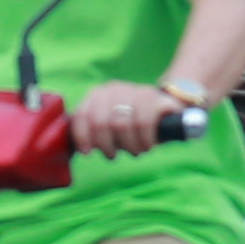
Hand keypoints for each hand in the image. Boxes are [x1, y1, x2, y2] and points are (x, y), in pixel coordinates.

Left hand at [69, 79, 186, 156]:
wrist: (164, 110)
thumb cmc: (131, 124)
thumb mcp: (109, 127)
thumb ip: (92, 132)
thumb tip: (80, 149)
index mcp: (97, 95)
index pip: (82, 115)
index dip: (82, 136)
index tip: (87, 152)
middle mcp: (114, 89)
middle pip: (100, 123)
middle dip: (107, 145)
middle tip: (114, 154)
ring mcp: (134, 90)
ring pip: (121, 125)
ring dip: (128, 145)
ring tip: (135, 150)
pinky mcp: (154, 97)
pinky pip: (144, 123)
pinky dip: (144, 140)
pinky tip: (147, 144)